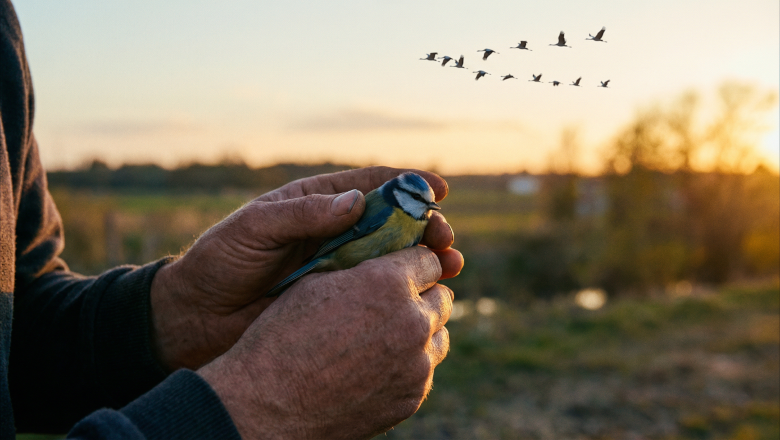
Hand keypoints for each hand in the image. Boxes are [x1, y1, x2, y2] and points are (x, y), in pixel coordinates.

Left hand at [150, 166, 463, 369]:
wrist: (197, 317)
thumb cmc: (221, 261)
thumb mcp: (255, 228)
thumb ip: (302, 215)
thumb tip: (356, 202)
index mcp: (317, 203)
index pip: (372, 185)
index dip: (408, 184)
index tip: (439, 189)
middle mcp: (336, 233)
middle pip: (394, 223)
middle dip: (426, 226)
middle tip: (445, 238)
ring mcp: (340, 268)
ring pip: (394, 260)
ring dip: (427, 260)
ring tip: (451, 266)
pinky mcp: (339, 302)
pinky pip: (378, 294)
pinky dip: (406, 293)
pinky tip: (428, 297)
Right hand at [197, 246, 452, 439]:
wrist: (269, 407)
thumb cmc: (282, 338)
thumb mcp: (313, 283)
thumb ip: (357, 267)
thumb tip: (378, 258)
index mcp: (387, 283)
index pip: (428, 259)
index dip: (413, 262)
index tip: (401, 268)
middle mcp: (411, 321)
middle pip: (442, 296)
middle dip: (421, 294)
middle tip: (394, 302)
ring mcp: (417, 363)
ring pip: (439, 334)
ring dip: (421, 329)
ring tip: (387, 334)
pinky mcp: (413, 395)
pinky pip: (425, 369)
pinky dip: (410, 363)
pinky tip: (378, 364)